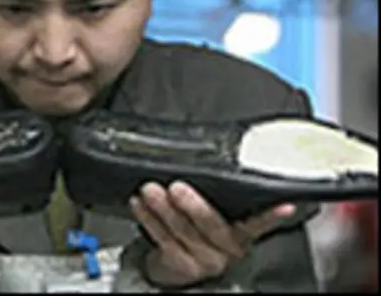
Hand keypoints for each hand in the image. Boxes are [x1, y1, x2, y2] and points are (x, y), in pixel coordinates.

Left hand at [130, 181, 294, 288]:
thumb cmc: (197, 228)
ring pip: (183, 231)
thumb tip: (206, 157)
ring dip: (163, 208)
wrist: (176, 265)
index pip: (259, 222)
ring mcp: (205, 259)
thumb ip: (217, 192)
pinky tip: (139, 205)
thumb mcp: (213, 211)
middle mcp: (227, 247)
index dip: (271, 215)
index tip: (284, 205)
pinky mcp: (182, 265)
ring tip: (150, 190)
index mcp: (241, 231)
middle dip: (193, 205)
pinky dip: (149, 219)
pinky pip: (163, 240)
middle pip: (212, 225)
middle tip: (178, 188)